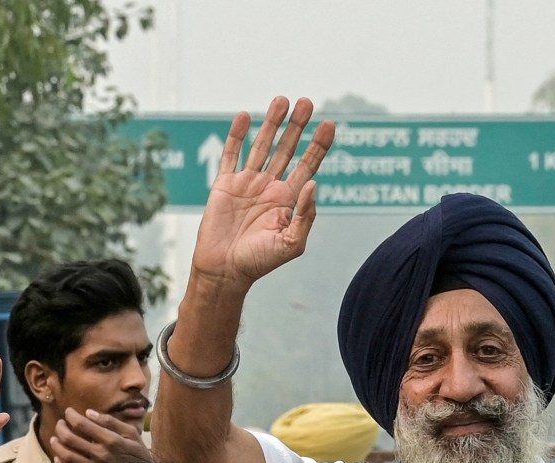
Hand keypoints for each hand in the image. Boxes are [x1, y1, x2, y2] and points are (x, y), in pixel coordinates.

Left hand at [48, 407, 150, 462]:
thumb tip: (88, 413)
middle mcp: (99, 455)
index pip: (81, 424)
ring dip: (57, 445)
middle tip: (60, 424)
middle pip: (69, 439)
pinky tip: (58, 458)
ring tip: (54, 439)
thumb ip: (111, 422)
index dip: (71, 416)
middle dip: (61, 428)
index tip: (68, 412)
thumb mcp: (132, 434)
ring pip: (66, 456)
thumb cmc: (138, 456)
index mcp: (110, 441)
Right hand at [190, 96, 335, 289]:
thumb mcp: (291, 244)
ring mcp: (247, 183)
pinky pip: (231, 155)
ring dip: (272, 123)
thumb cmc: (259, 262)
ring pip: (262, 145)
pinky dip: (237, 135)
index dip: (319, 145)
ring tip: (282, 100)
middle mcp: (270, 187)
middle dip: (297, 126)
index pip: (308, 165)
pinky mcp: (225, 184)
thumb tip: (314, 183)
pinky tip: (245, 117)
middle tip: (307, 103)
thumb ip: (306, 216)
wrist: (225, 271)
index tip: (329, 124)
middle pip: (287, 149)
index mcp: (288, 200)